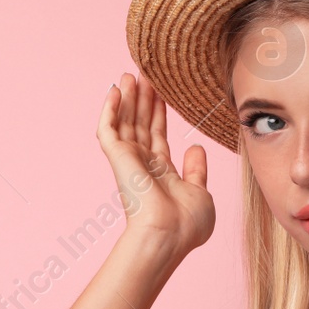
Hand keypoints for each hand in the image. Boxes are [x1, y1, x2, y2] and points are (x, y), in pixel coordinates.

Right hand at [97, 71, 214, 256]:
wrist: (169, 236)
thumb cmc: (186, 225)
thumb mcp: (200, 192)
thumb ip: (197, 169)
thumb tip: (196, 146)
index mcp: (161, 173)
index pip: (157, 135)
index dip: (158, 112)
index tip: (160, 90)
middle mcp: (142, 165)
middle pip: (140, 124)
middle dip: (142, 98)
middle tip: (144, 73)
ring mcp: (128, 161)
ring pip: (125, 121)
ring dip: (127, 97)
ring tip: (130, 73)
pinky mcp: (117, 159)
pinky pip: (108, 129)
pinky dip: (109, 109)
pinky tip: (115, 89)